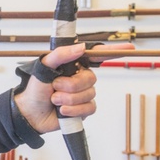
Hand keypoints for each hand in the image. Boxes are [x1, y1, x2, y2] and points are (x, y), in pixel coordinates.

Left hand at [14, 42, 134, 132]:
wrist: (29, 113)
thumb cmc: (35, 89)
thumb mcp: (43, 67)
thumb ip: (61, 55)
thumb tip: (81, 47)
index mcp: (73, 65)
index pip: (97, 56)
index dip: (114, 51)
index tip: (130, 48)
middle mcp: (80, 78)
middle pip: (91, 79)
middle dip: (71, 85)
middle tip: (55, 87)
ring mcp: (82, 94)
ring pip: (89, 94)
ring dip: (68, 99)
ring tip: (55, 99)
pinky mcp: (82, 109)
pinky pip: (88, 108)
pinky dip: (73, 110)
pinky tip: (62, 110)